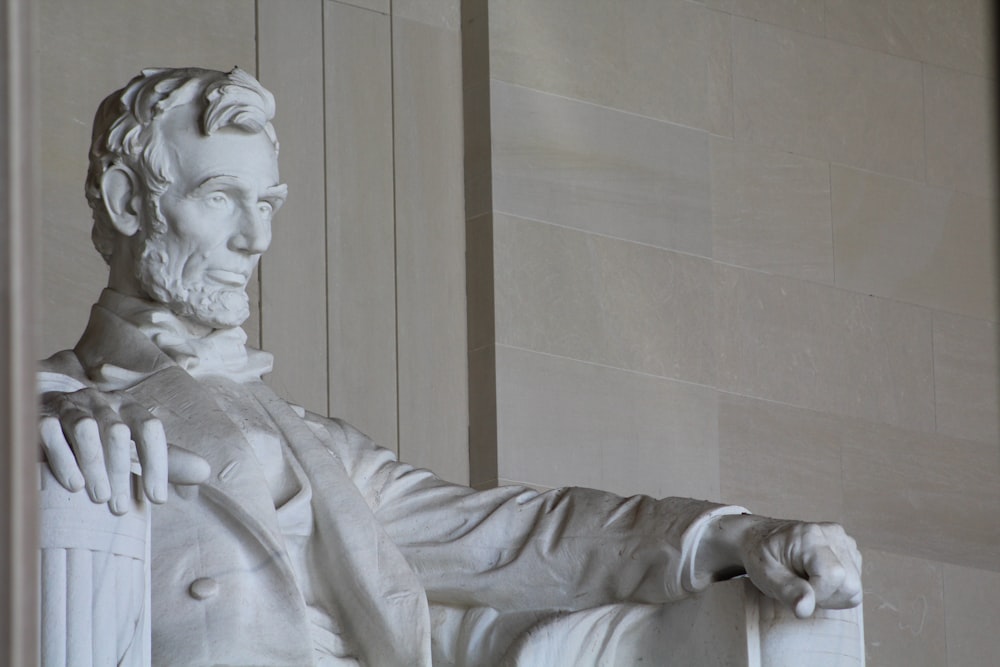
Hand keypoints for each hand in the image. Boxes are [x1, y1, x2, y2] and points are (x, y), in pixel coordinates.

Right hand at [39, 387, 208, 513]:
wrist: (53, 417)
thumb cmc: (103, 440)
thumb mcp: (134, 448)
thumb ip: (166, 460)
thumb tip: (205, 473)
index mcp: (130, 407)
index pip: (150, 429)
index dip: (158, 464)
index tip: (157, 498)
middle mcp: (103, 402)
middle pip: (118, 432)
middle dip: (121, 472)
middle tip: (120, 507)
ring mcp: (71, 407)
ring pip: (86, 430)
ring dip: (95, 466)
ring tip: (100, 498)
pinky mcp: (42, 416)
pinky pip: (51, 433)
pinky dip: (64, 459)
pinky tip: (74, 485)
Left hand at [698, 514, 861, 617]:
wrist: (760, 538)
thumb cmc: (761, 555)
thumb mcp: (765, 574)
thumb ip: (787, 591)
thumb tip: (805, 609)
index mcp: (810, 536)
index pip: (834, 576)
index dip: (819, 594)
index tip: (796, 591)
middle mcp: (833, 534)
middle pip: (850, 585)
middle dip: (826, 597)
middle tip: (800, 587)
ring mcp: (843, 541)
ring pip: (854, 587)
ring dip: (831, 594)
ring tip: (806, 581)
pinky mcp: (849, 550)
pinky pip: (853, 583)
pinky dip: (836, 589)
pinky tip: (816, 578)